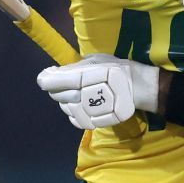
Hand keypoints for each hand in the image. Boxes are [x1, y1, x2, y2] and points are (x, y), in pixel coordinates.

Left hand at [36, 54, 161, 129]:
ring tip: (80, 93)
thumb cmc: (117, 70)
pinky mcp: (90, 122)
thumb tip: (56, 72)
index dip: (45, 79)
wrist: (138, 89)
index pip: (50, 82)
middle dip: (58, 88)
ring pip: (64, 107)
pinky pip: (73, 118)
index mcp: (80, 78)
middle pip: (55, 95)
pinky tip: (83, 104)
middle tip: (68, 82)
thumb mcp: (96, 60)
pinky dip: (74, 111)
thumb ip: (75, 66)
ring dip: (66, 100)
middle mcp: (80, 96)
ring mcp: (84, 111)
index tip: (47, 76)